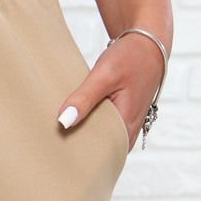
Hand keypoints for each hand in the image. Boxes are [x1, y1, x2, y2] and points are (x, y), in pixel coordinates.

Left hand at [56, 30, 166, 152]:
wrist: (148, 44)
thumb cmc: (130, 57)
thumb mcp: (105, 75)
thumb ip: (84, 99)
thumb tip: (63, 122)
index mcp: (126, 128)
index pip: (98, 156)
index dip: (77, 156)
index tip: (55, 153)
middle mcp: (128, 134)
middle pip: (98, 153)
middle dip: (77, 148)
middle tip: (52, 145)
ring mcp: (126, 129)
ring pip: (100, 142)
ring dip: (82, 137)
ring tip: (59, 135)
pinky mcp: (122, 121)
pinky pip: (102, 132)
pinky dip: (89, 127)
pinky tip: (73, 123)